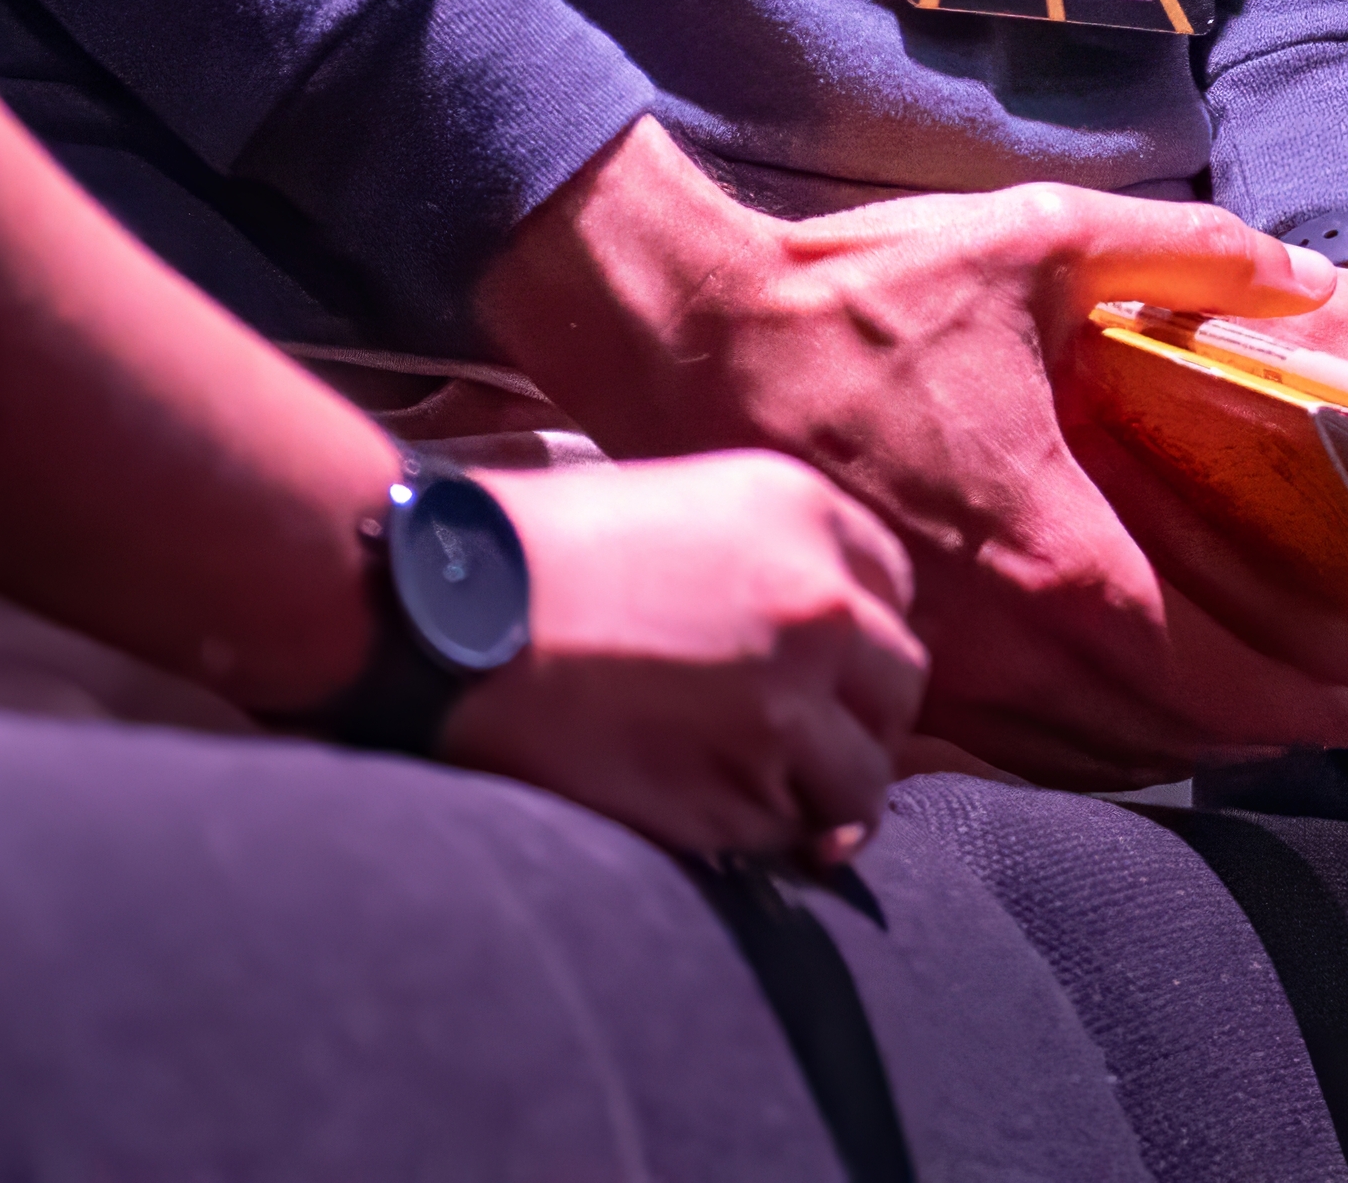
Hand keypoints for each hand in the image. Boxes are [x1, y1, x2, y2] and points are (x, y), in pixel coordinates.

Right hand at [448, 450, 930, 869]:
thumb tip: (812, 641)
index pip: (893, 590)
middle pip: (898, 686)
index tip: (822, 667)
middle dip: (856, 718)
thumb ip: (765, 561)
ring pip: (863, 778)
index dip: (855, 636)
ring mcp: (789, 705)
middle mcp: (820, 605)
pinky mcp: (744, 790)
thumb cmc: (536, 551)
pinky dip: (765, 838)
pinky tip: (704, 811)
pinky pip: (791, 832)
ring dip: (821, 795)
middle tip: (798, 740)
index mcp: (803, 512)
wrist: (449, 615)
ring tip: (751, 789)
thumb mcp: (678, 509)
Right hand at [491, 140, 1347, 785]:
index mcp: (1054, 552)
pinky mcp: (879, 662)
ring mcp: (931, 666)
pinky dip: (1077, 747)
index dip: (1298, 700)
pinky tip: (1111, 717)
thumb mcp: (1041, 239)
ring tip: (1240, 723)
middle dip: (1259, 734)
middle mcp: (999, 640)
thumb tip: (1307, 277)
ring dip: (1171, 750)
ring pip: (1081, 757)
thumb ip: (1186, 253)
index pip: (1208, 675)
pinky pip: (1003, 748)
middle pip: (1158, 735)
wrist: (689, 337)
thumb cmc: (862, 291)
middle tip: (1329, 717)